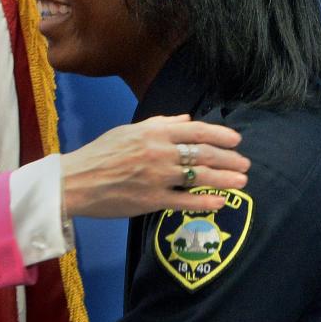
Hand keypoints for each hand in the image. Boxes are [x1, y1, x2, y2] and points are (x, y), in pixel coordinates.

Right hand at [60, 114, 248, 217]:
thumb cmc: (100, 154)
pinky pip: (185, 201)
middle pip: (203, 154)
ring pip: (199, 176)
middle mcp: (159, 153)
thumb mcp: (128, 131)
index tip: (236, 141)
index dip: (220, 136)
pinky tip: (220, 202)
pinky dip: (205, 202)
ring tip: (241, 182)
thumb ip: (160, 124)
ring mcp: (157, 177)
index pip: (196, 131)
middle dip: (229, 159)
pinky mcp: (152, 201)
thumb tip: (187, 119)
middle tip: (244, 164)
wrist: (76, 182)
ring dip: (225, 179)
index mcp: (153, 133)